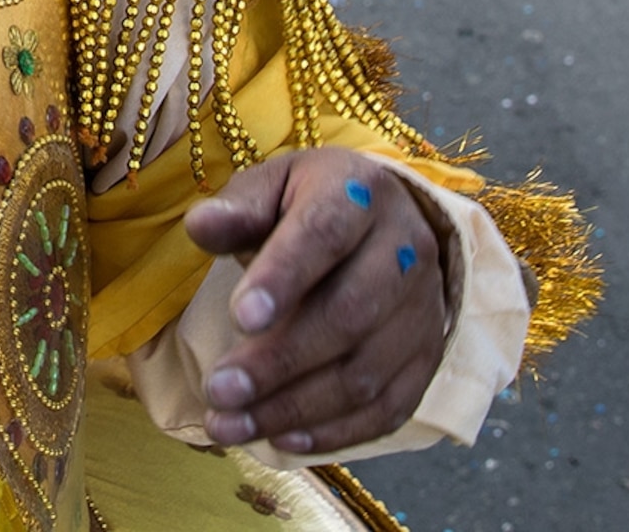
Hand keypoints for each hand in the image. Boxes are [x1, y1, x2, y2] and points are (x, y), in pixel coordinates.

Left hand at [183, 148, 448, 455]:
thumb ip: (237, 210)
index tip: (237, 317)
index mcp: (360, 194)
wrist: (386, 220)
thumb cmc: (308, 204)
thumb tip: (200, 226)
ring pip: (367, 373)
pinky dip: (335, 431)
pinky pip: (390, 408)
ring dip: (295, 408)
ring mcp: (424, 309)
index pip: (324, 234)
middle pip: (348, 315)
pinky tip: (281, 441)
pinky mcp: (428, 357)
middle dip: (278, 361)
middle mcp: (406, 250)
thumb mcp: (270, 186)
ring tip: (229, 426)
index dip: (283, 277)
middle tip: (218, 391)